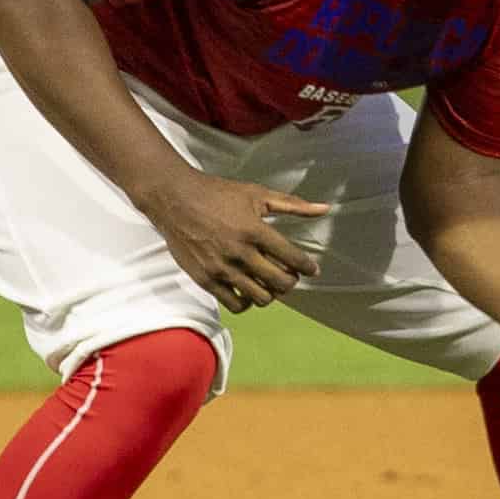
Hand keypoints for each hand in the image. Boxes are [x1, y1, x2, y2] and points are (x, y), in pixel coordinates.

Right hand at [152, 176, 330, 311]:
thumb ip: (293, 205)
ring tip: (268, 283)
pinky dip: (247, 302)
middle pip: (281, 283)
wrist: (174, 199)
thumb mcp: (257, 194)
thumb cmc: (217, 193)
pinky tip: (248, 289)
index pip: (293, 259)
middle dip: (291, 281)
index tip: (312, 269)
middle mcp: (240, 253)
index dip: (308, 267)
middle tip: (289, 275)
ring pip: (261, 298)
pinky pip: (236, 305)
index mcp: (255, 231)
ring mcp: (222, 269)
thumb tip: (325, 208)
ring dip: (271, 293)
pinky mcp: (206, 280)